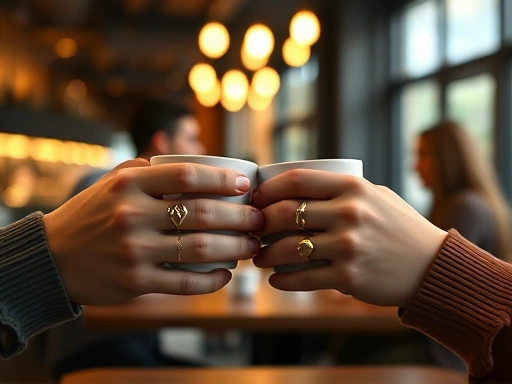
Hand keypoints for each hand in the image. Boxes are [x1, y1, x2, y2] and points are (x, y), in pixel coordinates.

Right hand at [43, 158, 262, 304]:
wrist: (53, 257)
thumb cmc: (91, 215)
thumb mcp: (110, 183)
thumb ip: (145, 169)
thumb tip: (190, 164)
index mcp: (128, 185)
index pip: (187, 176)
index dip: (222, 178)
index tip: (245, 183)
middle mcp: (131, 215)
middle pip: (202, 213)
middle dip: (240, 217)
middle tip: (259, 219)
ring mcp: (134, 251)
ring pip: (200, 249)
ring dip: (234, 248)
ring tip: (252, 246)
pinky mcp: (135, 283)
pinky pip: (185, 283)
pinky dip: (212, 280)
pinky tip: (226, 274)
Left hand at [252, 169, 446, 306]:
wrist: (431, 266)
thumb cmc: (399, 227)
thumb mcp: (376, 195)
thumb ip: (342, 188)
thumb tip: (299, 187)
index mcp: (353, 187)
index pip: (296, 180)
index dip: (268, 188)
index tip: (255, 198)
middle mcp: (348, 213)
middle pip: (284, 213)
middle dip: (259, 222)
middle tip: (252, 229)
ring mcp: (348, 246)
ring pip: (287, 249)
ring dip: (264, 255)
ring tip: (258, 257)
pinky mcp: (349, 277)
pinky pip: (303, 279)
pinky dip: (282, 281)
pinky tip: (275, 280)